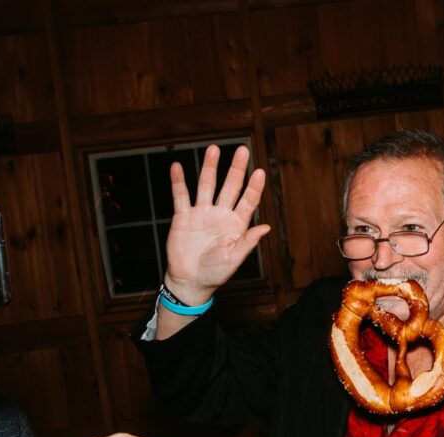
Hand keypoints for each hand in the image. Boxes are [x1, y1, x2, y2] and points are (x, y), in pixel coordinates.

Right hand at [163, 145, 269, 303]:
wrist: (190, 281)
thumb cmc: (215, 272)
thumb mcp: (234, 259)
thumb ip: (248, 242)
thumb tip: (266, 228)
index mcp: (236, 224)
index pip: (248, 201)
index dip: (254, 187)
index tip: (259, 172)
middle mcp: (220, 214)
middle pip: (229, 187)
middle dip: (236, 169)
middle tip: (242, 150)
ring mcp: (202, 214)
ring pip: (206, 185)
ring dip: (209, 167)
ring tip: (213, 149)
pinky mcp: (183, 217)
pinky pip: (180, 196)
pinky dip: (178, 182)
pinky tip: (177, 167)